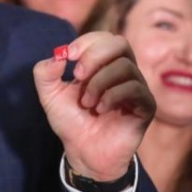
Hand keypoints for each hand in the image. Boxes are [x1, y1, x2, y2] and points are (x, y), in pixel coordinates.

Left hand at [33, 31, 154, 180]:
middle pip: (120, 43)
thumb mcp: (50, 96)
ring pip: (125, 66)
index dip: (87, 42)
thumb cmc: (71, 122)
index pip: (105, 38)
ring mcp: (137, 88)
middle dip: (95, 56)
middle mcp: (124, 72)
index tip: (68, 56)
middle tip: (78, 75)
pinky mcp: (145, 106)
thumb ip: (45, 73)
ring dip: (99, 82)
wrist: (83, 154)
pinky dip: (113, 95)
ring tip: (88, 102)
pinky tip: (101, 109)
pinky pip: (135, 88)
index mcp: (105, 65)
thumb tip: (58, 54)